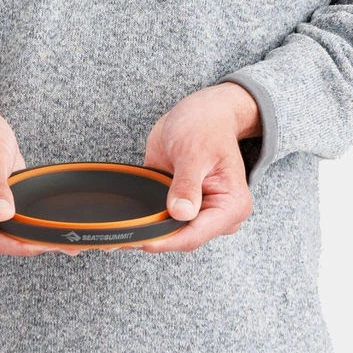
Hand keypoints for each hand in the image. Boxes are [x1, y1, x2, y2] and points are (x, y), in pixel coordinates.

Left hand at [122, 82, 260, 253]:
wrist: (202, 112)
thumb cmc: (205, 126)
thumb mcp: (194, 152)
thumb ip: (187, 184)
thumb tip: (180, 212)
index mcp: (231, 205)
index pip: (195, 234)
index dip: (166, 240)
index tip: (142, 241)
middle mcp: (217, 215)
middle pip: (182, 238)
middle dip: (153, 237)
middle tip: (123, 236)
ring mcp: (199, 212)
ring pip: (170, 233)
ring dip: (146, 232)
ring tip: (120, 232)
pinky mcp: (182, 206)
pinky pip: (163, 220)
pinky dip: (146, 221)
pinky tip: (127, 222)